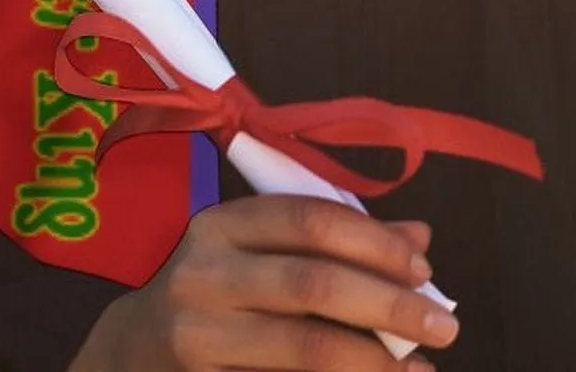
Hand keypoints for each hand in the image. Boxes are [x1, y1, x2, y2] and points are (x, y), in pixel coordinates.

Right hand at [69, 195, 456, 370]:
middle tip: (444, 326)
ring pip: (302, 347)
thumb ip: (333, 240)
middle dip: (388, 304)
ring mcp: (197, 334)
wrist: (131, 354)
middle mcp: (205, 273)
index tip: (424, 267)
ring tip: (419, 369)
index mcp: (223, 224)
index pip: (310, 219)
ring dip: (372, 360)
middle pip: (313, 284)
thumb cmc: (215, 289)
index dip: (374, 241)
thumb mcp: (259, 251)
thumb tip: (420, 237)